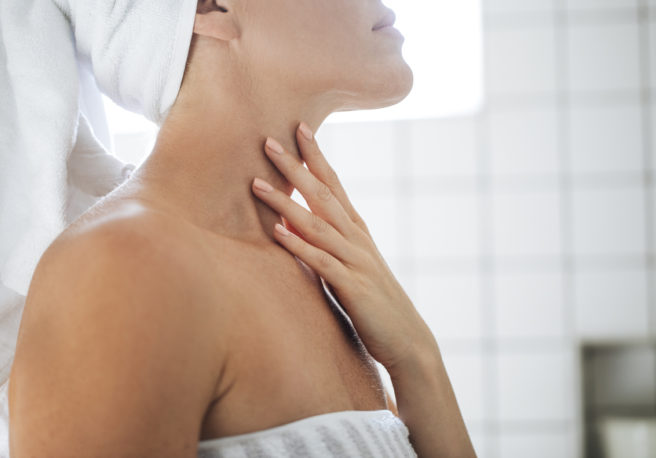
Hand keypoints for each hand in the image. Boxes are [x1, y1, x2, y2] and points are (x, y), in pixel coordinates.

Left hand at [250, 122, 438, 371]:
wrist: (408, 340)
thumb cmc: (375, 303)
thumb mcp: (351, 266)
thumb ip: (326, 242)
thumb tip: (290, 220)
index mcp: (357, 231)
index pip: (334, 185)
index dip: (317, 156)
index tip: (298, 128)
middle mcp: (356, 239)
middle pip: (322, 195)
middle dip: (295, 167)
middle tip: (268, 140)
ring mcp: (355, 261)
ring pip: (316, 224)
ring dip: (285, 202)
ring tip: (256, 183)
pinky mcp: (352, 287)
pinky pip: (320, 261)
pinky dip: (297, 244)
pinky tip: (277, 231)